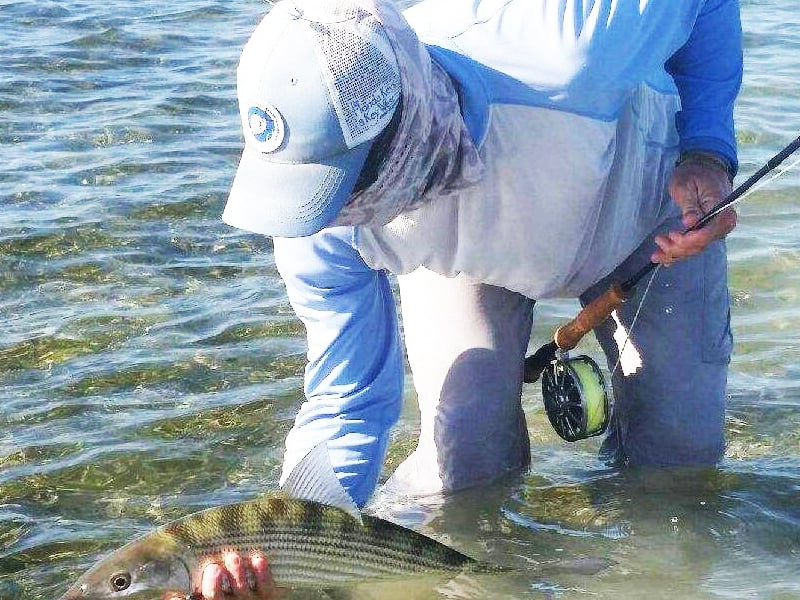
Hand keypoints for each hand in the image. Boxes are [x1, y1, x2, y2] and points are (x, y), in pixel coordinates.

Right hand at [165, 550, 285, 599]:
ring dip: (237, 573)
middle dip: (214, 585)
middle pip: (218, 598)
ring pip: (242, 590)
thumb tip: (169, 593)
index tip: (179, 588)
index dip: (188, 596)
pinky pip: (266, 586)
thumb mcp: (211, 598)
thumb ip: (191, 596)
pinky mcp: (269, 597)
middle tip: (213, 568)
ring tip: (233, 558)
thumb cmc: (231, 595)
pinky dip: (262, 573)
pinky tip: (258, 559)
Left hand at [651, 153, 736, 265]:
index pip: (707, 234)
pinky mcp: (707, 232)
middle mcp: (723, 224)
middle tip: (659, 240)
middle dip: (677, 248)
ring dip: (674, 252)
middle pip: (700, 245)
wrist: (703, 168)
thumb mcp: (686, 186)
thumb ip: (689, 206)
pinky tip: (664, 259)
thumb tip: (691, 222)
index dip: (688, 240)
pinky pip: (693, 246)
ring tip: (656, 249)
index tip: (672, 235)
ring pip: (695, 248)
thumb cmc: (694, 174)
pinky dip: (678, 253)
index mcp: (722, 211)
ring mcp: (715, 230)